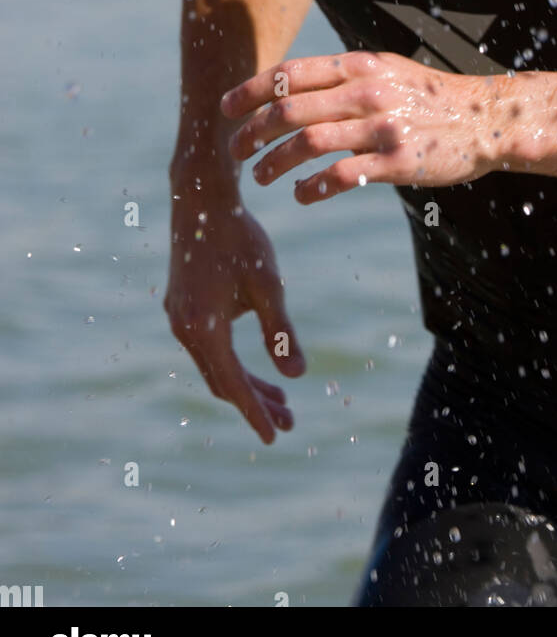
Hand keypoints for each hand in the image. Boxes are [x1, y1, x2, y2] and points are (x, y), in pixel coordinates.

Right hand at [164, 197, 304, 443]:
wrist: (201, 199)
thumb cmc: (239, 238)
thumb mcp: (267, 285)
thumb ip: (280, 332)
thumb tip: (297, 377)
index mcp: (202, 327)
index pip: (232, 383)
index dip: (255, 412)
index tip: (277, 437)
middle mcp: (183, 328)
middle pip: (221, 379)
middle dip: (254, 402)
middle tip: (289, 421)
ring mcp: (178, 317)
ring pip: (214, 364)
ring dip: (245, 383)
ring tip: (282, 399)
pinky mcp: (181, 306)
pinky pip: (206, 347)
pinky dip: (231, 360)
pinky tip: (256, 364)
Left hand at [220, 50, 500, 203]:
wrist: (484, 118)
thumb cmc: (428, 96)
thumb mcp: (386, 70)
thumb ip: (343, 76)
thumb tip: (287, 86)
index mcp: (360, 66)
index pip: (289, 74)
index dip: (250, 92)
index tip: (226, 110)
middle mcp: (366, 92)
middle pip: (288, 111)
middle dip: (252, 133)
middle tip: (236, 152)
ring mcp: (381, 128)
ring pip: (306, 145)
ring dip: (273, 163)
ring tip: (260, 177)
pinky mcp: (396, 162)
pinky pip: (340, 176)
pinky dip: (312, 188)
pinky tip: (300, 195)